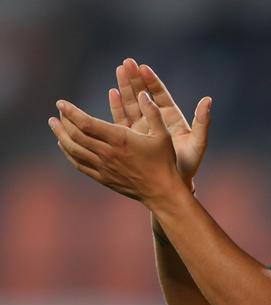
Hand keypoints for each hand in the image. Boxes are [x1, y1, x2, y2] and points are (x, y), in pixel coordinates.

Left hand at [49, 91, 184, 205]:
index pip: (87, 123)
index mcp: (120, 139)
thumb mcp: (163, 134)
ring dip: (61, 136)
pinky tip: (64, 146)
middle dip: (63, 122)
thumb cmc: (164, 161)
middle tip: (57, 112)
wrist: (162, 191)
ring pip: (74, 150)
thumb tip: (143, 94)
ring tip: (54, 125)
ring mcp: (103, 167)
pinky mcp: (103, 178)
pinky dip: (69, 153)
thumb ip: (153, 112)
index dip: (71, 112)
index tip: (61, 103)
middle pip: (75, 136)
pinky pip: (79, 165)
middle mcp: (108, 153)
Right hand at [109, 58, 211, 187]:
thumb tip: (208, 100)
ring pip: (133, 104)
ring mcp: (143, 129)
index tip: (143, 67)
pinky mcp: (132, 139)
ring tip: (118, 70)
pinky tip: (112, 93)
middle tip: (126, 62)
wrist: (173, 186)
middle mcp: (157, 121)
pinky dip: (118, 107)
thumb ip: (202, 122)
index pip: (160, 95)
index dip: (152, 81)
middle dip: (135, 79)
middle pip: (144, 95)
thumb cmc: (188, 165)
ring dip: (125, 88)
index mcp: (172, 119)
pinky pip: (123, 120)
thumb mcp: (198, 143)